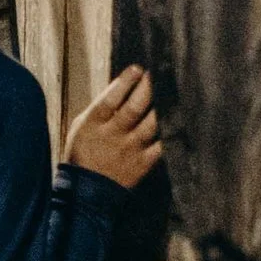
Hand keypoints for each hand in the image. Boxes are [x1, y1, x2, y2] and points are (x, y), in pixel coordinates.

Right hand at [65, 65, 162, 191]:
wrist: (86, 191)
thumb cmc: (82, 153)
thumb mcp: (80, 126)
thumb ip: (99, 108)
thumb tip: (120, 87)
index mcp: (93, 123)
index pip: (110, 98)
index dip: (125, 82)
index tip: (137, 69)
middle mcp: (113, 135)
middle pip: (134, 108)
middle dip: (147, 88)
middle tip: (158, 74)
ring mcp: (129, 150)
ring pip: (151, 125)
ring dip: (163, 107)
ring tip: (173, 92)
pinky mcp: (142, 163)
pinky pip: (161, 146)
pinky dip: (171, 133)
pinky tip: (180, 120)